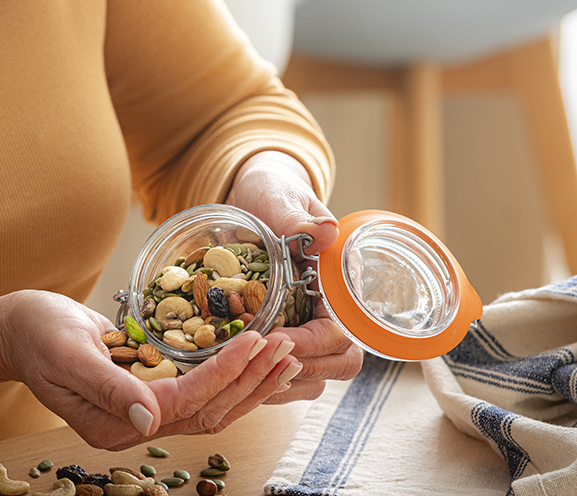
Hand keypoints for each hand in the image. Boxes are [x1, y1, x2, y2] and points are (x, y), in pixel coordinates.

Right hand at [0, 290, 305, 449]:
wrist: (16, 330)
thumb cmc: (36, 334)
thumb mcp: (67, 354)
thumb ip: (108, 387)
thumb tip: (150, 419)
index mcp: (113, 423)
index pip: (184, 403)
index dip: (223, 374)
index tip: (255, 341)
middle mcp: (134, 425)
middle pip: (207, 411)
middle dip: (251, 380)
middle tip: (287, 347)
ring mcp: (142, 412)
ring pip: (210, 406)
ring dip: (250, 382)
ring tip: (285, 355)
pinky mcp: (149, 392)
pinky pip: (199, 391)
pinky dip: (230, 374)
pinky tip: (254, 357)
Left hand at [224, 151, 363, 399]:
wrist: (253, 195)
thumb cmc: (272, 192)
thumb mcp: (279, 198)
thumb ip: (295, 218)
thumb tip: (325, 232)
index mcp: (339, 280)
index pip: (341, 332)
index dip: (308, 344)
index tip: (271, 340)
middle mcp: (332, 308)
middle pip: (339, 363)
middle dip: (298, 371)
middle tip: (253, 365)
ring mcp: (310, 324)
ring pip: (315, 377)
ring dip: (281, 383)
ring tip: (242, 377)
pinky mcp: (285, 331)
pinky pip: (286, 372)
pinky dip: (264, 380)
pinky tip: (234, 376)